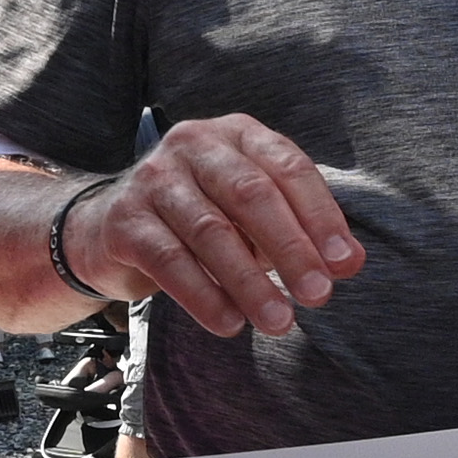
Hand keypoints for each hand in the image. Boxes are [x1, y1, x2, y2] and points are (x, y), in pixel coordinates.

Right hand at [72, 115, 363, 339]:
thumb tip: (349, 263)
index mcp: (236, 133)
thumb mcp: (252, 216)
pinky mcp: (124, 220)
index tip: (344, 264)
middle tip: (319, 295)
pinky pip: (169, 260)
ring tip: (279, 321)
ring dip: (250, 282)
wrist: (107, 230)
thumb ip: (301, 232)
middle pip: (251, 194)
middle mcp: (193, 144)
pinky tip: (229, 323)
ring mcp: (154, 179)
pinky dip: (204, 296)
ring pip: (211, 231)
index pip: (288, 168)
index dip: (321, 216)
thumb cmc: (198, 217)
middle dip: (291, 248)